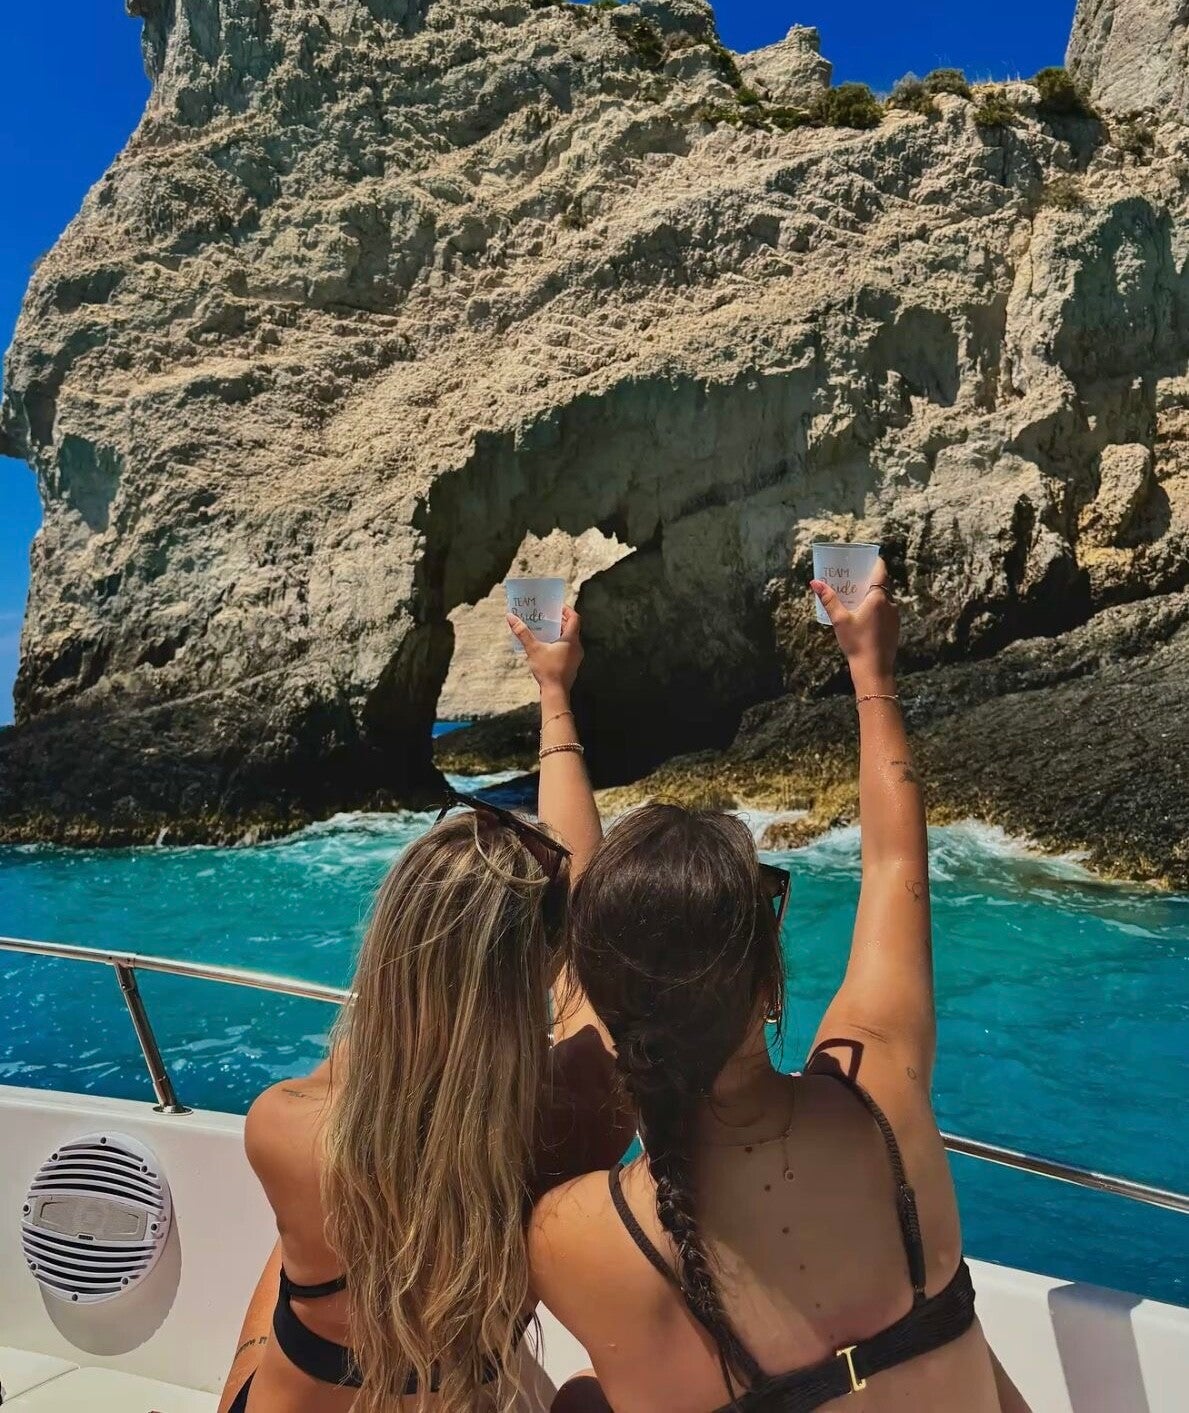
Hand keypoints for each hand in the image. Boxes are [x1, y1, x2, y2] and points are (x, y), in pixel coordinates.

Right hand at [507, 604, 583, 692]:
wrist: (556, 692)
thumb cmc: (547, 670)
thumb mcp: (533, 649)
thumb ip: (522, 632)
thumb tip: (511, 617)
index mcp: (571, 639)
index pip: (574, 618)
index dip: (566, 610)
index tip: (556, 606)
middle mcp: (577, 646)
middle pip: (571, 628)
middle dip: (559, 621)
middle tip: (547, 616)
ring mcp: (576, 657)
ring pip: (569, 639)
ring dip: (558, 633)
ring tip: (544, 629)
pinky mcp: (571, 665)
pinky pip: (567, 649)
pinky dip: (559, 643)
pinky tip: (546, 646)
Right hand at [810, 557, 898, 687]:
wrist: (874, 668)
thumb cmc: (856, 642)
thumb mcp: (839, 620)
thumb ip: (828, 599)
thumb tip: (815, 582)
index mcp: (878, 597)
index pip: (881, 571)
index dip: (875, 562)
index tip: (867, 558)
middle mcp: (890, 604)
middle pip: (884, 583)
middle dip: (871, 578)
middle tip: (856, 577)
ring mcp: (895, 616)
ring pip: (886, 598)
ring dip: (875, 594)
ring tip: (858, 596)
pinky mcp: (895, 627)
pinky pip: (887, 610)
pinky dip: (878, 607)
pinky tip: (866, 615)